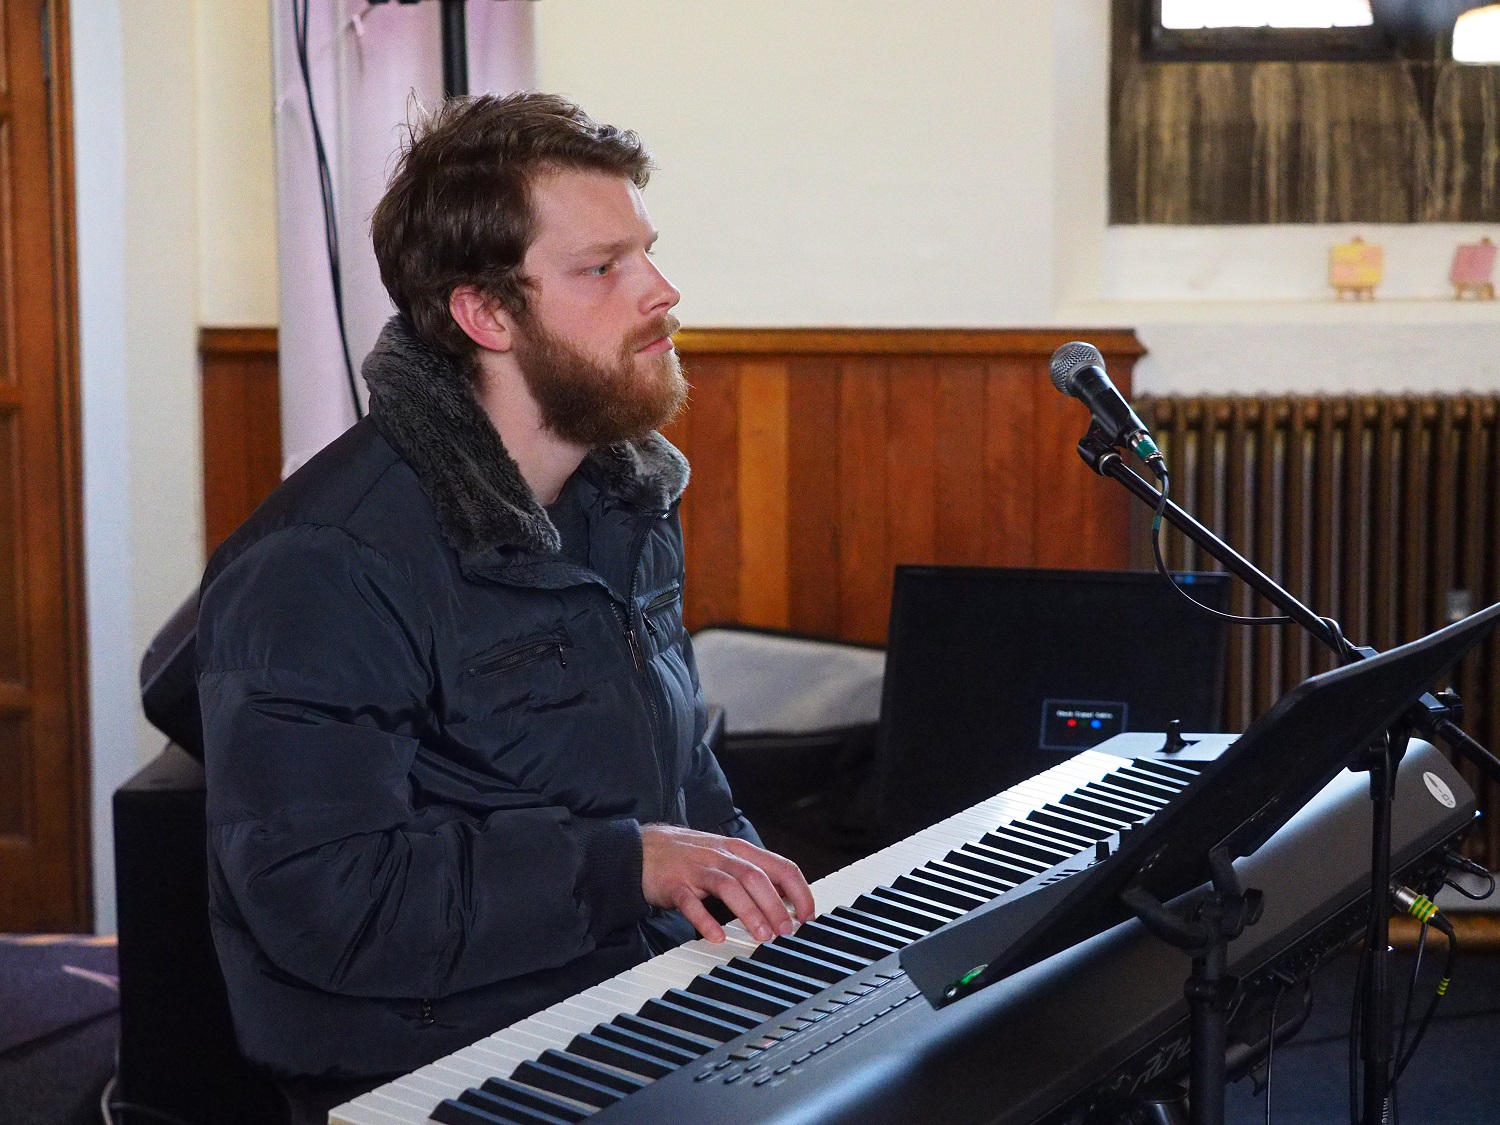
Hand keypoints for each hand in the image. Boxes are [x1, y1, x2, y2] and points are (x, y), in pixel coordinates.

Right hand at [640, 824, 815, 943]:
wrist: (642, 849)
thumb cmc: (689, 856)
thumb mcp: (726, 857)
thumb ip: (755, 874)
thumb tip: (788, 898)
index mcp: (740, 850)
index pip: (780, 866)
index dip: (799, 891)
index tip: (808, 915)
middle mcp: (722, 857)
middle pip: (756, 877)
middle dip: (776, 905)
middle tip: (786, 931)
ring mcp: (697, 869)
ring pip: (730, 887)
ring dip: (749, 912)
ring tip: (762, 936)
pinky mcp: (675, 884)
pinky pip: (692, 903)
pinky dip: (706, 920)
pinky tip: (717, 937)